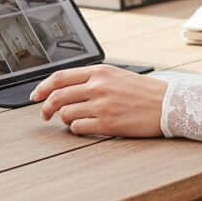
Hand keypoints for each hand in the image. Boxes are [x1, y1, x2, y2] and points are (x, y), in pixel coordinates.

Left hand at [29, 65, 167, 136]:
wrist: (167, 104)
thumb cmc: (143, 91)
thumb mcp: (116, 76)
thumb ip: (91, 79)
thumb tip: (64, 89)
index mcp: (100, 71)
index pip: (60, 77)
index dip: (42, 87)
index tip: (35, 96)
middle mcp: (98, 86)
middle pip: (57, 96)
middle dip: (45, 107)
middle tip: (44, 114)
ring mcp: (102, 105)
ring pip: (65, 114)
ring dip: (64, 119)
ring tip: (74, 119)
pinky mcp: (108, 123)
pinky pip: (78, 128)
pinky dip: (77, 129)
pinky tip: (85, 126)